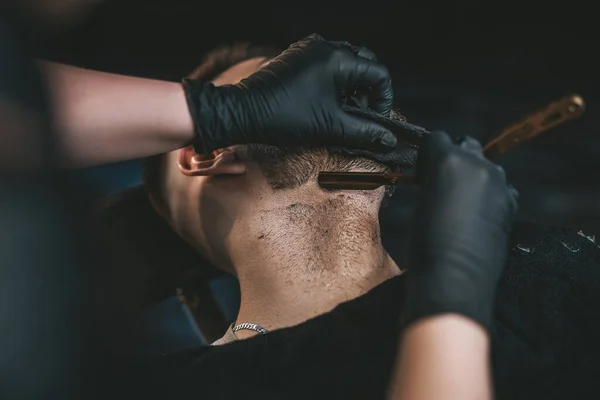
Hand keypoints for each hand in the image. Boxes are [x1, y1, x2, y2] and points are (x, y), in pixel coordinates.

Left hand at [182, 34, 396, 153]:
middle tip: (361, 115)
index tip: (376, 120)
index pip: (378, 74)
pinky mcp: (296, 57)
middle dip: (368, 92)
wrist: (243, 112)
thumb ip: (365, 132)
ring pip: (345, 64)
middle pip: (364, 65)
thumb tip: (388, 139)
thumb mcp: (331, 127)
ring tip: (342, 112)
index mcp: (339, 59)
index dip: (384, 100)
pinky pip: (325, 64)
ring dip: (350, 87)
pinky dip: (333, 82)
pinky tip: (325, 103)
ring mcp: (308, 49)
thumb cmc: (285, 116)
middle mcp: (326, 46)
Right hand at [401, 131, 518, 330]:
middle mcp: (475, 164)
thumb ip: (433, 182)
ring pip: (487, 166)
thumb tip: (439, 179)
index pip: (437, 137)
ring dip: (476, 176)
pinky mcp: (510, 203)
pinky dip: (493, 195)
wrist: (453, 277)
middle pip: (467, 145)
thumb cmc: (425, 245)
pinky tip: (481, 215)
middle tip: (446, 184)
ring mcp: (497, 183)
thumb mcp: (420, 204)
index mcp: (445, 160)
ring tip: (464, 202)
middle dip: (456, 158)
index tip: (425, 169)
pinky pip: (502, 188)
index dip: (429, 153)